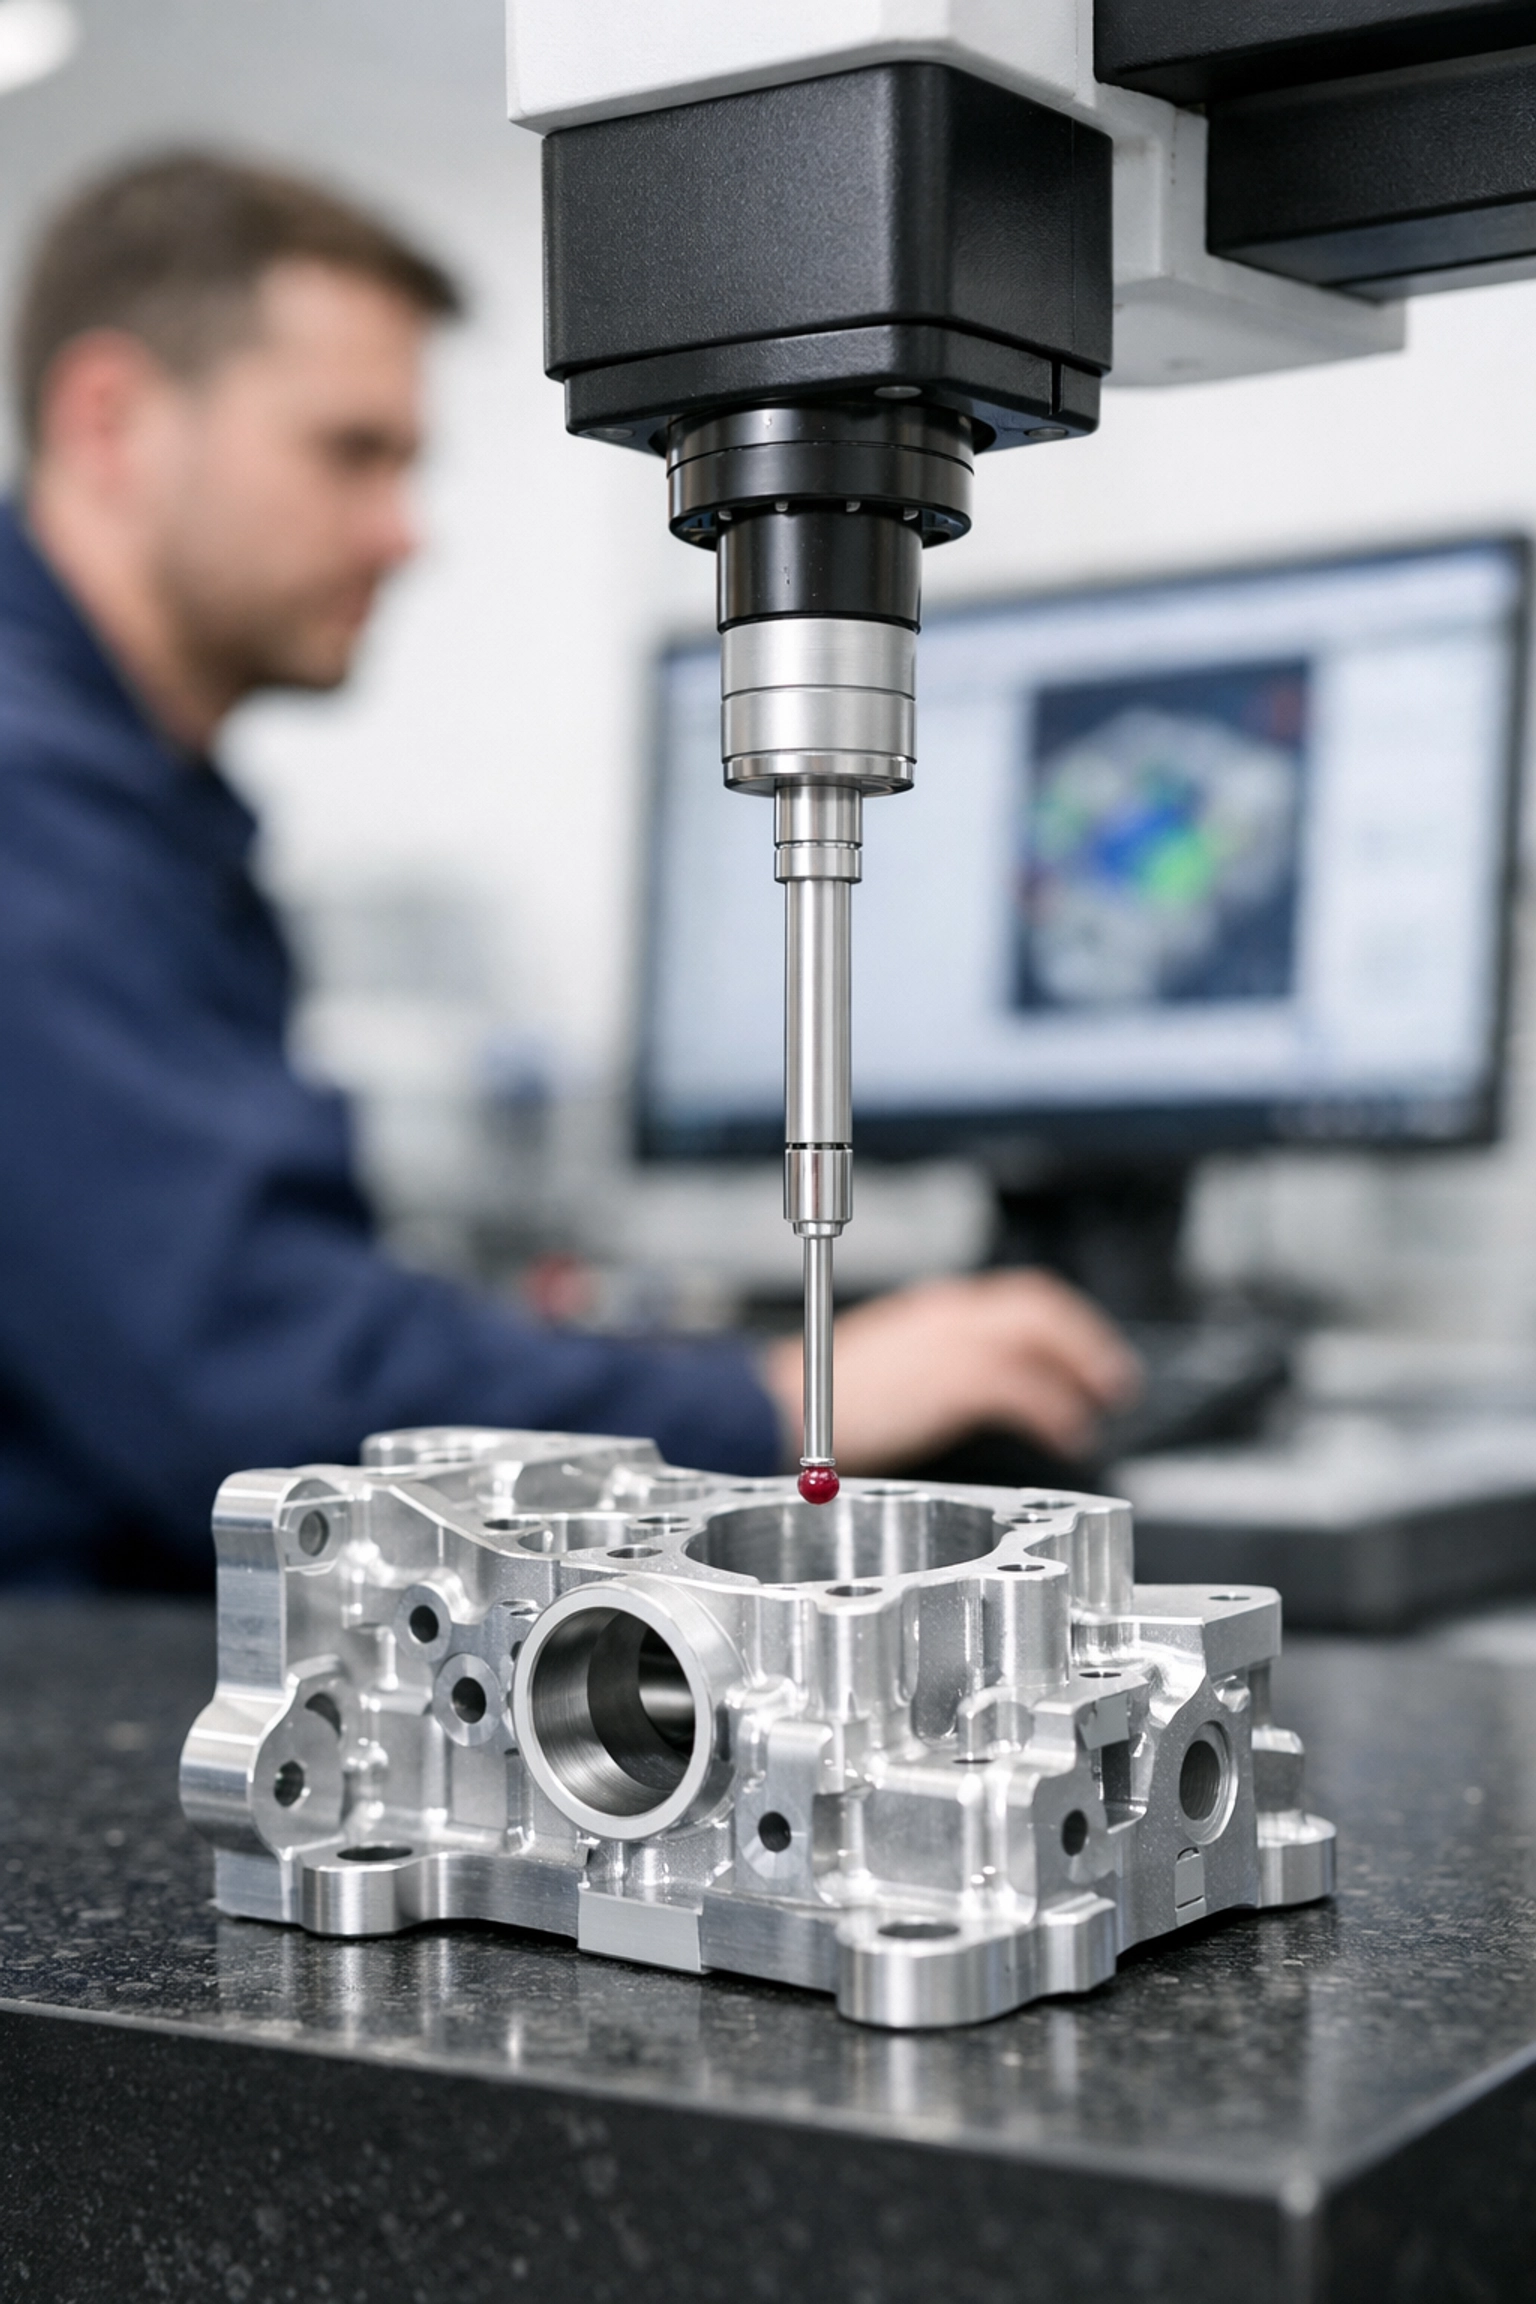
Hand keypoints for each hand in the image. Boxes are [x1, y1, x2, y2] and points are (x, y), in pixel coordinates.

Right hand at [761, 1269, 1141, 1471]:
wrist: (779, 1405)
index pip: (1014, 1300)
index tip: (1083, 1355)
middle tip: (1113, 1379)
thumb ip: (933, 1372)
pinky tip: (1067, 1434)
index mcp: (933, 1310)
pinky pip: (1026, 1386)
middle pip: (1039, 1304)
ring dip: (1083, 1368)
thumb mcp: (888, 1371)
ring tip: (1101, 1406)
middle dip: (1085, 1338)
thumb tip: (967, 1399)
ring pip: (1042, 1335)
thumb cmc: (822, 1399)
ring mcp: (952, 1341)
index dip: (1060, 1326)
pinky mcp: (953, 1378)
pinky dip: (1057, 1409)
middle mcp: (948, 1313)